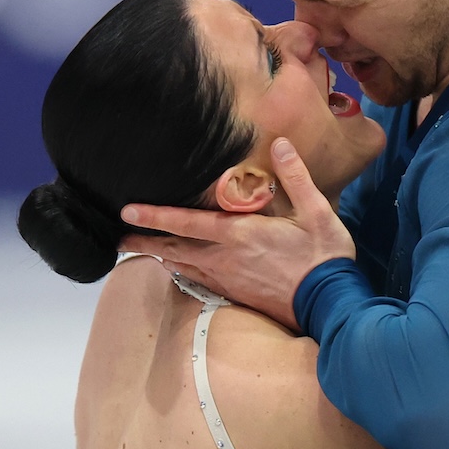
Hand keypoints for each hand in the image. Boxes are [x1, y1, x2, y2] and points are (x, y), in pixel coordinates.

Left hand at [119, 139, 353, 329]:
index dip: (155, 216)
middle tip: (118, 238)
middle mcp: (225, 259)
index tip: (127, 211)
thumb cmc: (323, 257)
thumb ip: (295, 177)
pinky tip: (177, 268)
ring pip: (183, 267)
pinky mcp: (236, 295)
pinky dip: (182, 272)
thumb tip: (281, 144)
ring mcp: (228, 280)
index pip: (187, 223)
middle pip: (174, 249)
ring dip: (161, 256)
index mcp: (239, 235)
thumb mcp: (316, 212)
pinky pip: (199, 281)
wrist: (330, 304)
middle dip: (144, 242)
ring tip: (141, 249)